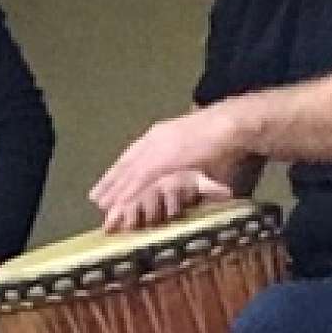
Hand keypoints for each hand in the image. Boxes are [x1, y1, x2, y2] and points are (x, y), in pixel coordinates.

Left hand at [90, 105, 244, 223]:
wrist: (235, 124)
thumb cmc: (226, 136)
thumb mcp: (200, 148)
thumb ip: (188, 160)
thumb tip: (186, 173)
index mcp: (162, 133)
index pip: (134, 154)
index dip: (119, 170)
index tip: (108, 182)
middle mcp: (155, 139)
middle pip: (126, 164)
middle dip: (111, 182)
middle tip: (96, 199)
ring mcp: (158, 148)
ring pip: (130, 174)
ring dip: (116, 192)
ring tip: (103, 207)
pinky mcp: (164, 160)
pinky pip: (141, 180)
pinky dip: (129, 193)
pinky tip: (119, 204)